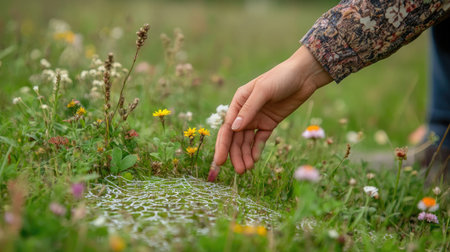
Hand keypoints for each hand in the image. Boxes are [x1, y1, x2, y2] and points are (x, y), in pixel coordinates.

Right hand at [209, 46, 331, 179]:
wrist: (303, 75)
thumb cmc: (281, 77)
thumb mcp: (263, 91)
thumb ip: (249, 109)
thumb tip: (233, 128)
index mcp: (238, 101)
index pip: (227, 127)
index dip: (222, 145)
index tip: (220, 161)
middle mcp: (245, 112)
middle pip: (236, 138)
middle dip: (235, 154)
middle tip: (239, 171)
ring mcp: (257, 118)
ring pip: (247, 141)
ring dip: (245, 155)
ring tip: (247, 169)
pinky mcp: (269, 123)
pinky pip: (260, 139)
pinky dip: (256, 150)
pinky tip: (255, 160)